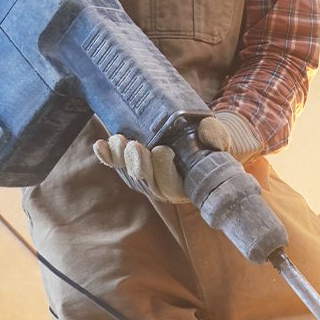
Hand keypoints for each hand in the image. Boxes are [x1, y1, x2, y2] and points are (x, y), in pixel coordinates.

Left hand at [94, 113, 260, 202]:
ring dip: (121, 157)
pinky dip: (107, 156)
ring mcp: (145, 177)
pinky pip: (117, 165)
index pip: (171, 185)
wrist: (199, 142)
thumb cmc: (211, 144)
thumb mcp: (219, 139)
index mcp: (185, 186)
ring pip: (129, 172)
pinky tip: (99, 145)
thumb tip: (207, 133)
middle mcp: (163, 187)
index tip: (164, 149)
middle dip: (138, 164)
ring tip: (119, 140)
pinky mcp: (132, 166)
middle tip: (136, 145)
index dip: (163, 170)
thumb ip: (215, 136)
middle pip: (146, 181)